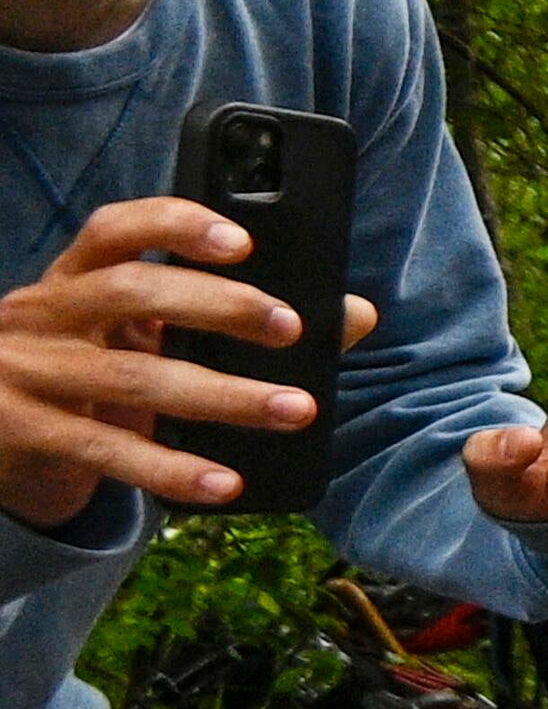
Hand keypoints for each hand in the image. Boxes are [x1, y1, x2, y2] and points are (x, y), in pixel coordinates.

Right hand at [0, 194, 382, 523]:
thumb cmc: (88, 374)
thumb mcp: (139, 339)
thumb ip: (227, 322)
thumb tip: (354, 315)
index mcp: (74, 278)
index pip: (115, 230)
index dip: (175, 225)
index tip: (243, 240)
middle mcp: (45, 314)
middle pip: (130, 292)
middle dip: (217, 305)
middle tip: (291, 326)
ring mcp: (30, 372)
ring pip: (133, 377)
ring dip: (224, 396)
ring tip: (297, 409)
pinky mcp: (25, 432)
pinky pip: (107, 452)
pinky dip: (172, 470)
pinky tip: (224, 483)